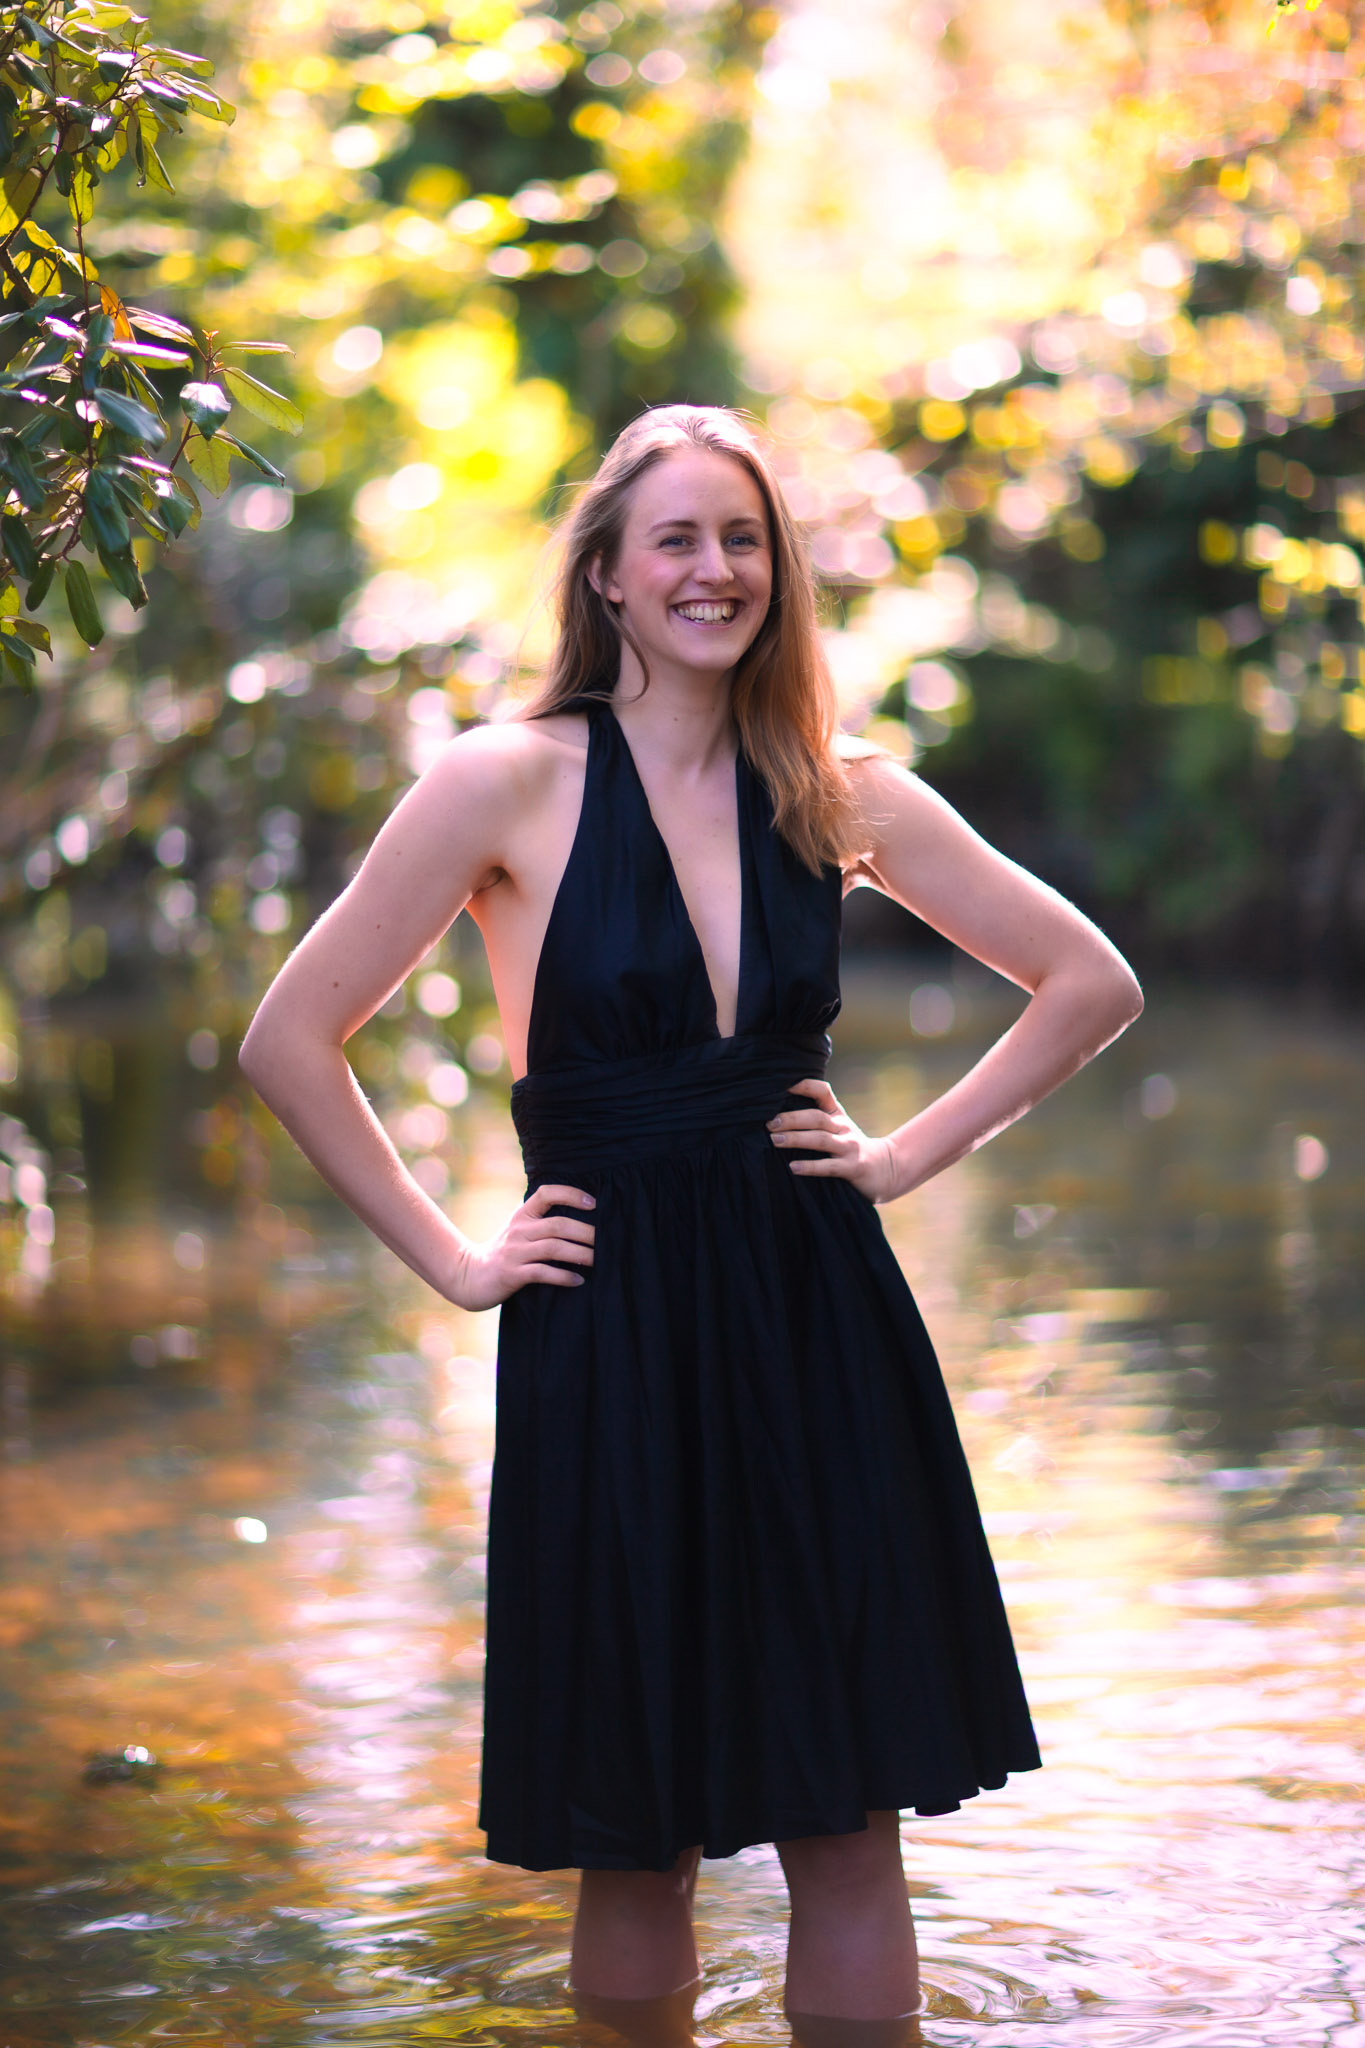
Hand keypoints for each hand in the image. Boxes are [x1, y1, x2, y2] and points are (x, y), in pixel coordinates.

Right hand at [446, 1183, 595, 1308]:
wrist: (471, 1276)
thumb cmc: (505, 1251)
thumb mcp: (519, 1229)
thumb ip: (542, 1220)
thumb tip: (582, 1215)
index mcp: (522, 1215)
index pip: (546, 1193)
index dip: (571, 1194)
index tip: (593, 1203)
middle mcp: (519, 1230)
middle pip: (558, 1225)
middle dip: (586, 1232)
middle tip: (606, 1240)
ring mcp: (515, 1252)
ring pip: (554, 1249)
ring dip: (580, 1254)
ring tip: (598, 1260)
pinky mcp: (513, 1274)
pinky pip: (543, 1273)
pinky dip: (564, 1276)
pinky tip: (579, 1280)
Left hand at [767, 1079, 898, 1203]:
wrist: (886, 1169)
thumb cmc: (850, 1147)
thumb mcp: (837, 1128)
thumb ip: (815, 1120)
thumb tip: (776, 1115)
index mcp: (837, 1115)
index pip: (823, 1092)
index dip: (804, 1085)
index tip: (783, 1087)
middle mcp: (843, 1127)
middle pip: (816, 1117)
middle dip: (791, 1119)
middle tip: (769, 1123)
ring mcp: (849, 1147)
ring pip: (820, 1139)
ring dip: (796, 1139)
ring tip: (775, 1141)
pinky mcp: (853, 1167)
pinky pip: (829, 1166)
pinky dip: (810, 1167)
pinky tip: (793, 1167)